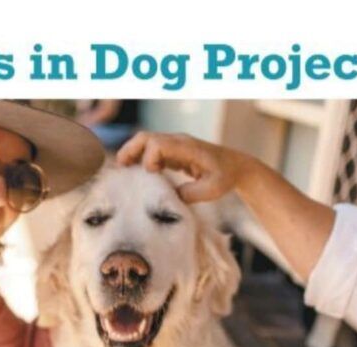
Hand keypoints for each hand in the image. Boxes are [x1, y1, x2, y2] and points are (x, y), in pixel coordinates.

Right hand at [117, 132, 251, 203]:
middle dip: (131, 150)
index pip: (159, 144)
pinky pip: (152, 150)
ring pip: (146, 142)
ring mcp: (175, 145)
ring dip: (132, 154)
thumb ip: (191, 193)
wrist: (237, 166)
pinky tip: (134, 173)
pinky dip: (141, 159)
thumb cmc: (225, 177)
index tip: (151, 174)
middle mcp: (179, 142)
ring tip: (122, 171)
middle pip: (147, 137)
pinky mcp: (174, 152)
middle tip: (120, 167)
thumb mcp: (212, 190)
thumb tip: (171, 197)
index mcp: (187, 148)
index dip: (149, 158)